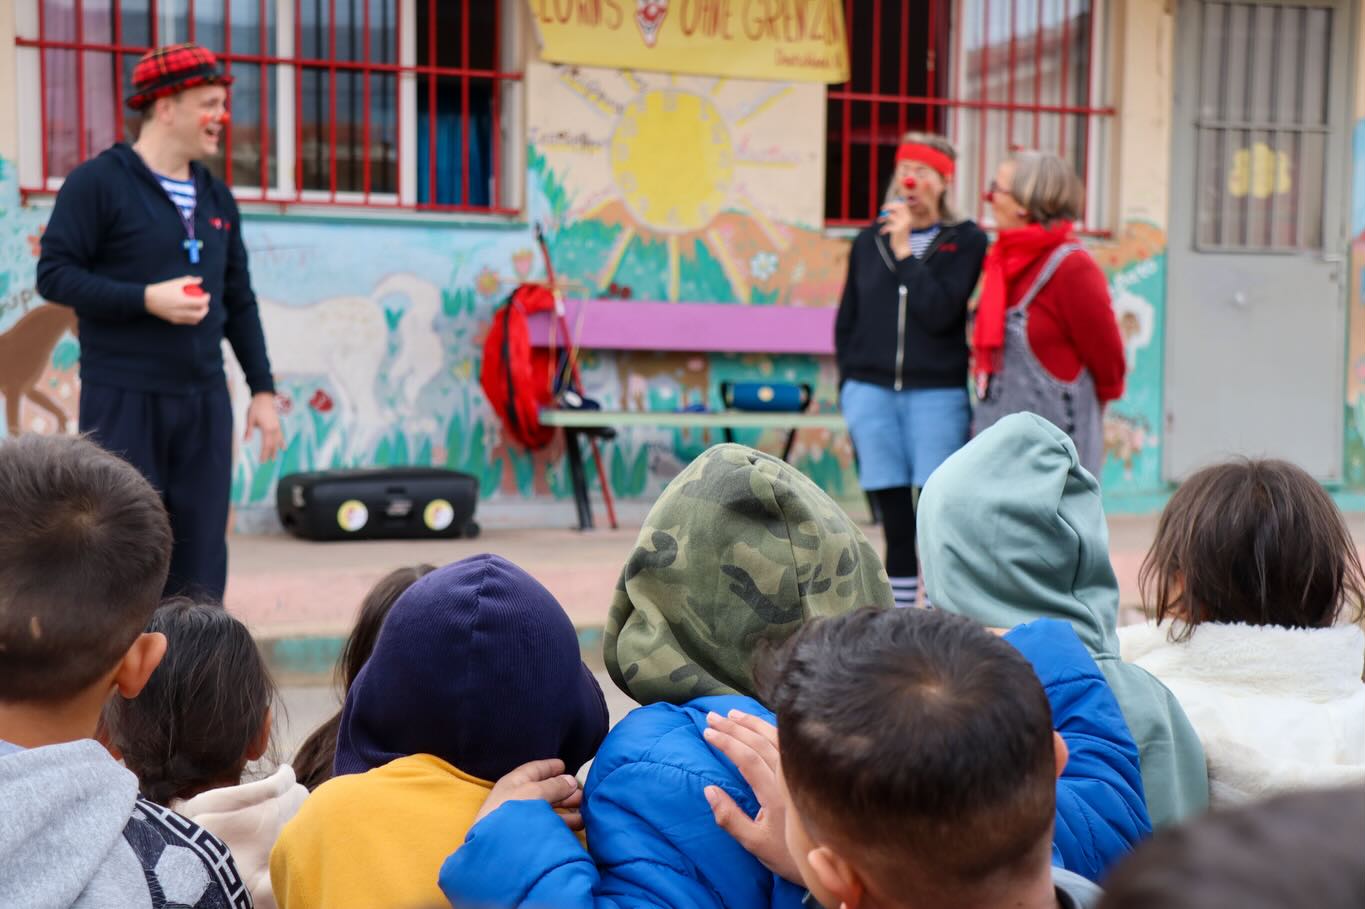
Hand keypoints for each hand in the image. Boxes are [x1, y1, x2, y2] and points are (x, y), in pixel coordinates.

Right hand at [145, 276, 209, 324]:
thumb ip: (189, 281)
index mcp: (183, 301)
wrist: (148, 299)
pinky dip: (193, 318)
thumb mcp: (175, 282)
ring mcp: (178, 317)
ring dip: (200, 315)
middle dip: (205, 309)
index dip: (207, 298)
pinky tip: (192, 313)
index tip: (207, 295)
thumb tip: (200, 280)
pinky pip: (187, 322)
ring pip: (195, 320)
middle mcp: (181, 311)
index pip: (201, 302)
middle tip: (205, 304)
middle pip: (200, 314)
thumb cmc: (162, 289)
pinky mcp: (174, 321)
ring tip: (200, 309)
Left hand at [245, 393, 284, 462]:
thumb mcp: (250, 419)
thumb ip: (249, 431)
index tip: (262, 460)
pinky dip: (282, 442)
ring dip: (276, 450)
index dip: (264, 453)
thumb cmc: (256, 408)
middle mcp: (274, 429)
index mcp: (267, 428)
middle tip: (267, 462)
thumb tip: (246, 442)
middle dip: (270, 454)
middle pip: (273, 445)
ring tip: (275, 458)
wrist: (264, 398)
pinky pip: (281, 436)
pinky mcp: (278, 424)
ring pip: (278, 441)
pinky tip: (283, 447)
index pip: (266, 445)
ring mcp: (277, 427)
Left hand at [476, 758, 582, 830]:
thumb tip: (571, 781)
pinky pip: (549, 825)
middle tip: (581, 794)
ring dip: (566, 809)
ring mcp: (522, 819)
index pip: (534, 770)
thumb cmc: (513, 811)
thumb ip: (554, 785)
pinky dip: (563, 824)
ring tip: (584, 813)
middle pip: (543, 790)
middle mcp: (517, 799)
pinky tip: (576, 826)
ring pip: (548, 810)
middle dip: (563, 791)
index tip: (563, 765)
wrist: (496, 847)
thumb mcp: (535, 792)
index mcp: (514, 782)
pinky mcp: (528, 837)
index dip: (549, 767)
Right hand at [703, 710, 801, 884]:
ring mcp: (800, 774)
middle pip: (759, 743)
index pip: (747, 758)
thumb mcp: (754, 844)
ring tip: (732, 714)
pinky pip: (790, 742)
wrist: (828, 861)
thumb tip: (709, 790)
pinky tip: (762, 722)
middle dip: (733, 728)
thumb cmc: (787, 855)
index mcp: (775, 795)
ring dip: (752, 723)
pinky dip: (773, 728)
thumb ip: (729, 818)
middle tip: (711, 717)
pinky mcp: (808, 772)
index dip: (726, 742)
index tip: (708, 732)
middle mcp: (788, 779)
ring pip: (775, 738)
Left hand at [878, 201, 912, 259]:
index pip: (903, 205)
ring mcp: (903, 224)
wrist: (902, 247)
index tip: (886, 206)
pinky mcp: (897, 230)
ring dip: (883, 218)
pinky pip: (888, 226)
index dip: (894, 203)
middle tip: (882, 209)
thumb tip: (886, 208)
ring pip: (891, 215)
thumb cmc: (900, 235)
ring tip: (880, 221)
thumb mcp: (898, 223)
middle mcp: (907, 219)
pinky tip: (882, 232)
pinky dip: (884, 228)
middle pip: (898, 207)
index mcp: (908, 216)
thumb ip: (894, 215)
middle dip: (888, 206)